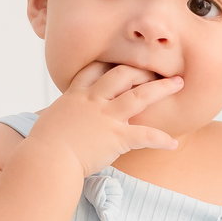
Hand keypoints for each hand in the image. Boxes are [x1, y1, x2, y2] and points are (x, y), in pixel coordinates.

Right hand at [30, 61, 182, 177]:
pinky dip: (161, 140)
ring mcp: (106, 117)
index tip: (121, 62)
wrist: (47, 158)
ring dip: (162, 88)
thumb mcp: (47, 124)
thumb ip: (58, 119)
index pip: (93, 71)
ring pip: (140, 95)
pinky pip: (145, 135)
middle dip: (141, 69)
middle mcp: (92, 101)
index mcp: (75, 96)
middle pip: (121, 74)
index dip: (109, 64)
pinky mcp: (116, 137)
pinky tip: (174, 144)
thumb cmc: (42, 146)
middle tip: (157, 68)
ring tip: (178, 83)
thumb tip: (52, 124)